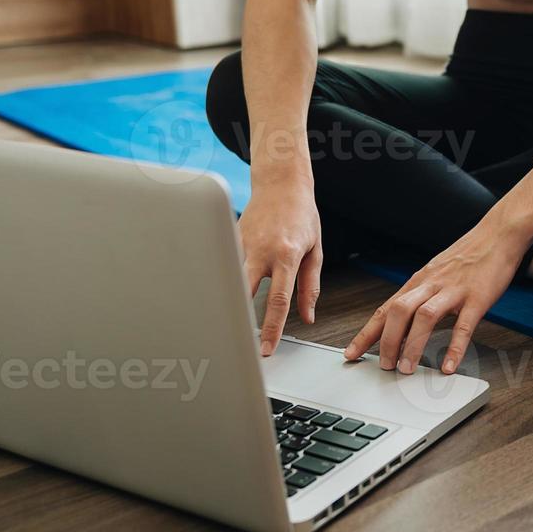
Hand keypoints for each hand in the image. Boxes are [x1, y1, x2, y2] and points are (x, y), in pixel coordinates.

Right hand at [238, 174, 321, 354]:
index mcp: (287, 255)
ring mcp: (242, 242)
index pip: (278, 300)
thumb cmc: (301, 216)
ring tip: (221, 323)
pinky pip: (225, 263)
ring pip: (229, 278)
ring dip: (226, 300)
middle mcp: (262, 250)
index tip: (266, 349)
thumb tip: (307, 317)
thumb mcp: (314, 251)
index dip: (271, 328)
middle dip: (239, 319)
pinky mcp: (230, 237)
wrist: (281, 183)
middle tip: (237, 343)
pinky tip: (217, 292)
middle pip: (244, 291)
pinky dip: (222, 278)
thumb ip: (310, 286)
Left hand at [344, 223, 522, 374]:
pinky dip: (454, 348)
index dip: (367, 333)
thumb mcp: (437, 273)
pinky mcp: (477, 297)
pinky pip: (464, 325)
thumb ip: (421, 296)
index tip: (351, 353)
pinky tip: (448, 365)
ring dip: (413, 345)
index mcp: (419, 281)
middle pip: (398, 311)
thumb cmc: (468, 256)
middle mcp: (431, 284)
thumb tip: (404, 324)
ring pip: (425, 317)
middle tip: (384, 366)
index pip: (385, 309)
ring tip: (407, 369)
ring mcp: (454, 290)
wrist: (498, 234)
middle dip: (387, 341)